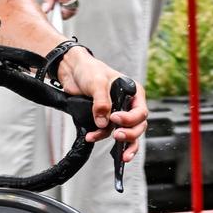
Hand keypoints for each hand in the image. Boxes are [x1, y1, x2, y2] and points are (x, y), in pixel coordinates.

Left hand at [56, 49, 148, 163]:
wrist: (72, 71)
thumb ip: (101, 102)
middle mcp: (128, 105)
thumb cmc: (89, 69)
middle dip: (129, 134)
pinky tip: (91, 137)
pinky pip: (107, 133)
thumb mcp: (97, 83)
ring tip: (105, 142)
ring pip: (125, 133)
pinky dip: (100, 137)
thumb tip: (103, 122)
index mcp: (133, 93)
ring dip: (118, 142)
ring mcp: (117, 114)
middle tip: (117, 135)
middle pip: (138, 126)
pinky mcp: (104, 119)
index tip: (115, 118)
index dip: (130, 119)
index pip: (140, 112)